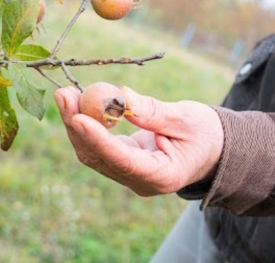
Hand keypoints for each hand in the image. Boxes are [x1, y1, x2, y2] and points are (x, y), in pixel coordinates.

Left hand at [54, 85, 223, 195]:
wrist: (211, 149)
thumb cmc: (205, 134)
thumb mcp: (186, 119)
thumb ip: (153, 112)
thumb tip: (120, 97)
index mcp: (162, 176)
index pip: (123, 161)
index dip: (98, 140)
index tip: (78, 117)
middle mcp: (140, 181)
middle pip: (99, 157)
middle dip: (77, 126)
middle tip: (63, 94)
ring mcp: (128, 174)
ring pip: (92, 152)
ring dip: (75, 124)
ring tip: (65, 94)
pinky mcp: (122, 162)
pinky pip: (98, 146)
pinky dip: (86, 125)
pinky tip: (78, 103)